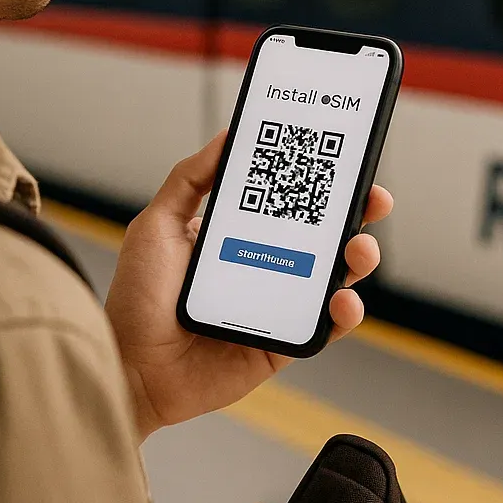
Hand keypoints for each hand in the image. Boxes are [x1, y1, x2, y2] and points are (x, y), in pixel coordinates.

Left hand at [105, 131, 392, 440]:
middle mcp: (263, 267)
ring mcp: (276, 306)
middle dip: (355, 214)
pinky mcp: (281, 345)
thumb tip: (228, 135)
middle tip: (373, 199)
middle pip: (323, 236)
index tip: (345, 161)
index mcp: (238, 235)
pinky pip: (323, 327)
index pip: (289, 202)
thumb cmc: (136, 299)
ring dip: (357, 259)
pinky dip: (343, 314)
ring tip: (359, 249)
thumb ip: (190, 179)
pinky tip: (342, 301)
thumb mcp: (157, 225)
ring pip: (333, 278)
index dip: (320, 183)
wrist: (129, 367)